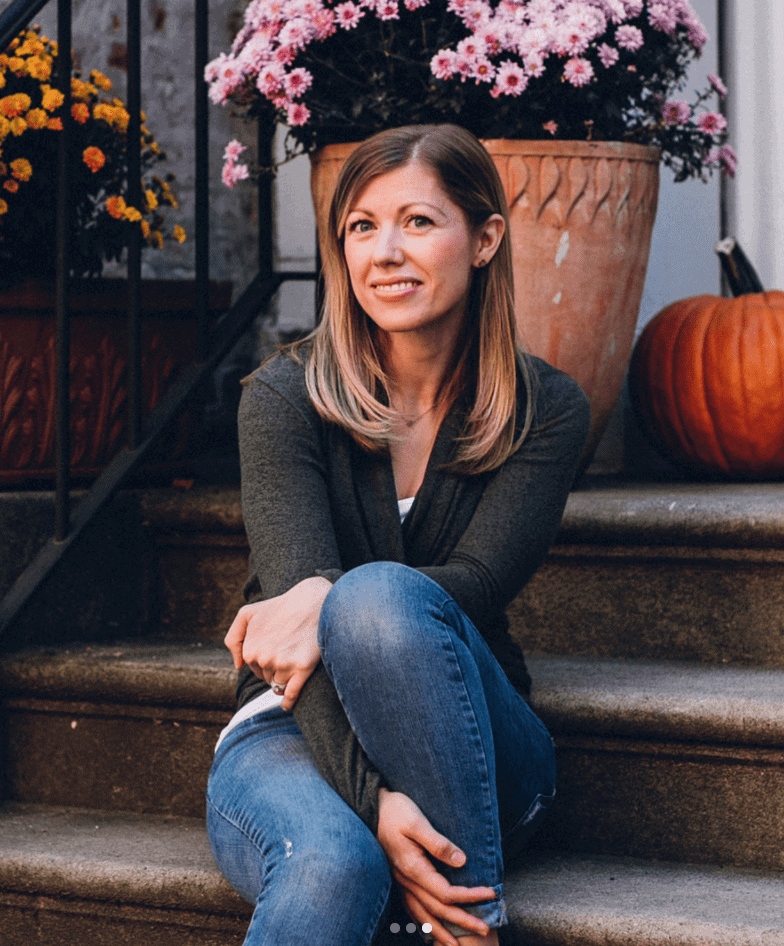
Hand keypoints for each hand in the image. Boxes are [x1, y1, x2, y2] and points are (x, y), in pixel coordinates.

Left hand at [224, 576, 330, 710]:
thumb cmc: (281, 606)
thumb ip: (233, 638)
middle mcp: (264, 659)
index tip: (276, 647)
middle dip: (275, 669)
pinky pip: (290, 695)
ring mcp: (283, 665)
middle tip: (288, 649)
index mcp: (250, 650)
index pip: (254, 668)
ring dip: (285, 679)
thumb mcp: (247, 613)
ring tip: (295, 658)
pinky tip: (287, 705)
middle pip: (266, 677)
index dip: (265, 659)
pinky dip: (288, 702)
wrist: (313, 601)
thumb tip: (238, 665)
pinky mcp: (302, 668)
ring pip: (279, 685)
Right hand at [376, 789, 496, 945]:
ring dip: (441, 931)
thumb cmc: (396, 811)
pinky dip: (423, 923)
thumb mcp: (417, 821)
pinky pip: (411, 909)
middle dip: (462, 921)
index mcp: (413, 868)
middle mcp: (406, 880)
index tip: (491, 894)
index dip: (470, 896)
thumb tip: (462, 862)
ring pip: (422, 915)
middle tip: (485, 929)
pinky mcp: (399, 880)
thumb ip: (438, 843)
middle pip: (437, 909)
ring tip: (456, 945)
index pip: (446, 892)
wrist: (373, 807)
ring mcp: (401, 882)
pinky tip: (430, 929)